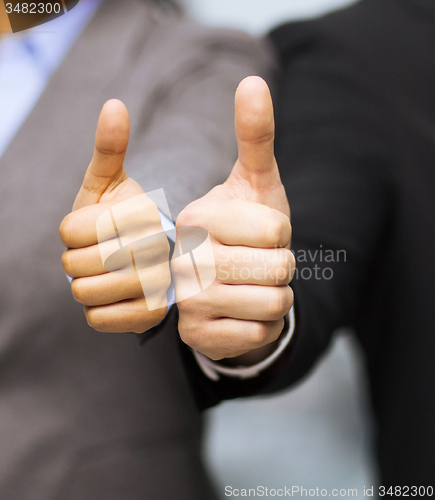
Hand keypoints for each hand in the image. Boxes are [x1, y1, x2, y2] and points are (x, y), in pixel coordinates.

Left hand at [60, 100, 170, 332]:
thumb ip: (109, 147)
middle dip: (77, 258)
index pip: (71, 230)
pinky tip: (115, 296)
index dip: (72, 231)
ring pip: (84, 292)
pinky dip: (97, 309)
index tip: (94, 229)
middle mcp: (157, 249)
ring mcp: (157, 285)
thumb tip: (114, 104)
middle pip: (75, 264)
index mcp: (144, 212)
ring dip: (86, 283)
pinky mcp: (151, 316)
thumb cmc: (119, 220)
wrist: (145, 261)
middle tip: (99, 253)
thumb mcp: (108, 182)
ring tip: (107, 273)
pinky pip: (97, 318)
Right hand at [174, 77, 294, 361]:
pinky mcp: (196, 336)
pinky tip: (244, 313)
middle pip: (278, 268)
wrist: (230, 283)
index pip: (275, 230)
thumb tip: (252, 82)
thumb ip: (255, 136)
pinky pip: (261, 333)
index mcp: (196, 217)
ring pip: (274, 303)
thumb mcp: (256, 183)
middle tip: (257, 263)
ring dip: (277, 296)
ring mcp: (187, 301)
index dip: (281, 234)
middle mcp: (183, 258)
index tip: (258, 235)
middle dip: (281, 266)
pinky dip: (265, 325)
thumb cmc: (248, 230)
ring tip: (252, 286)